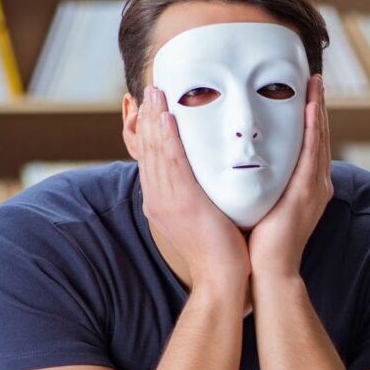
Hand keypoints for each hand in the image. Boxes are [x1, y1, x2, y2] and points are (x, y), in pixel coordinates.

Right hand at [137, 86, 248, 293]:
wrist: (222, 279)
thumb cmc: (220, 251)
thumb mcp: (203, 217)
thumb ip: (200, 196)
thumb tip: (209, 180)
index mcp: (162, 202)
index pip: (151, 159)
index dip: (149, 132)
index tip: (153, 108)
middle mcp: (158, 198)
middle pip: (147, 151)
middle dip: (148, 118)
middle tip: (150, 90)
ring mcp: (167, 200)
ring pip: (156, 151)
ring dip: (155, 119)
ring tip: (157, 92)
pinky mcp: (181, 201)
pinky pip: (172, 162)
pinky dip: (167, 138)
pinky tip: (167, 117)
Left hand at [248, 75, 331, 281]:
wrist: (267, 271)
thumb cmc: (258, 245)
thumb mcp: (259, 205)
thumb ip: (257, 185)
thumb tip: (238, 168)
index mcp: (305, 188)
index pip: (309, 145)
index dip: (308, 119)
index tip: (303, 95)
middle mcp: (316, 184)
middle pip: (318, 137)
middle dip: (317, 106)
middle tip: (313, 79)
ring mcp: (315, 187)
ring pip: (319, 139)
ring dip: (318, 108)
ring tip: (314, 83)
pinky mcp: (307, 191)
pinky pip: (312, 152)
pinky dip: (313, 128)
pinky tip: (310, 107)